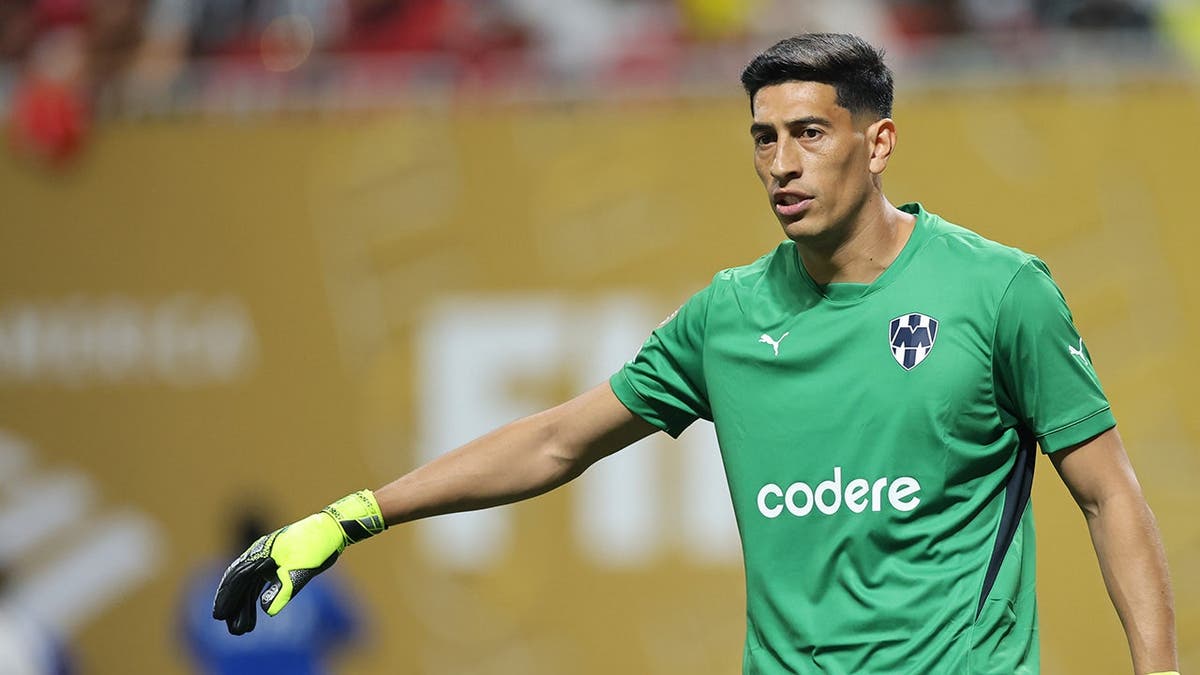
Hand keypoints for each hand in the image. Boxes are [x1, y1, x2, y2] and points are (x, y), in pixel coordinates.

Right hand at [212, 489, 384, 634]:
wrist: (330, 530)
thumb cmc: (315, 546)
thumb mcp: (301, 568)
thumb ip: (284, 589)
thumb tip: (267, 610)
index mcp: (260, 553)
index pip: (237, 579)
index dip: (227, 598)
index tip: (219, 616)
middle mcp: (259, 556)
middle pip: (240, 584)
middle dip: (234, 607)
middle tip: (232, 630)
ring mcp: (267, 560)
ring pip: (249, 586)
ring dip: (245, 606)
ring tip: (242, 629)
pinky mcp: (277, 564)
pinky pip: (260, 583)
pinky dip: (256, 598)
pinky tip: (254, 611)